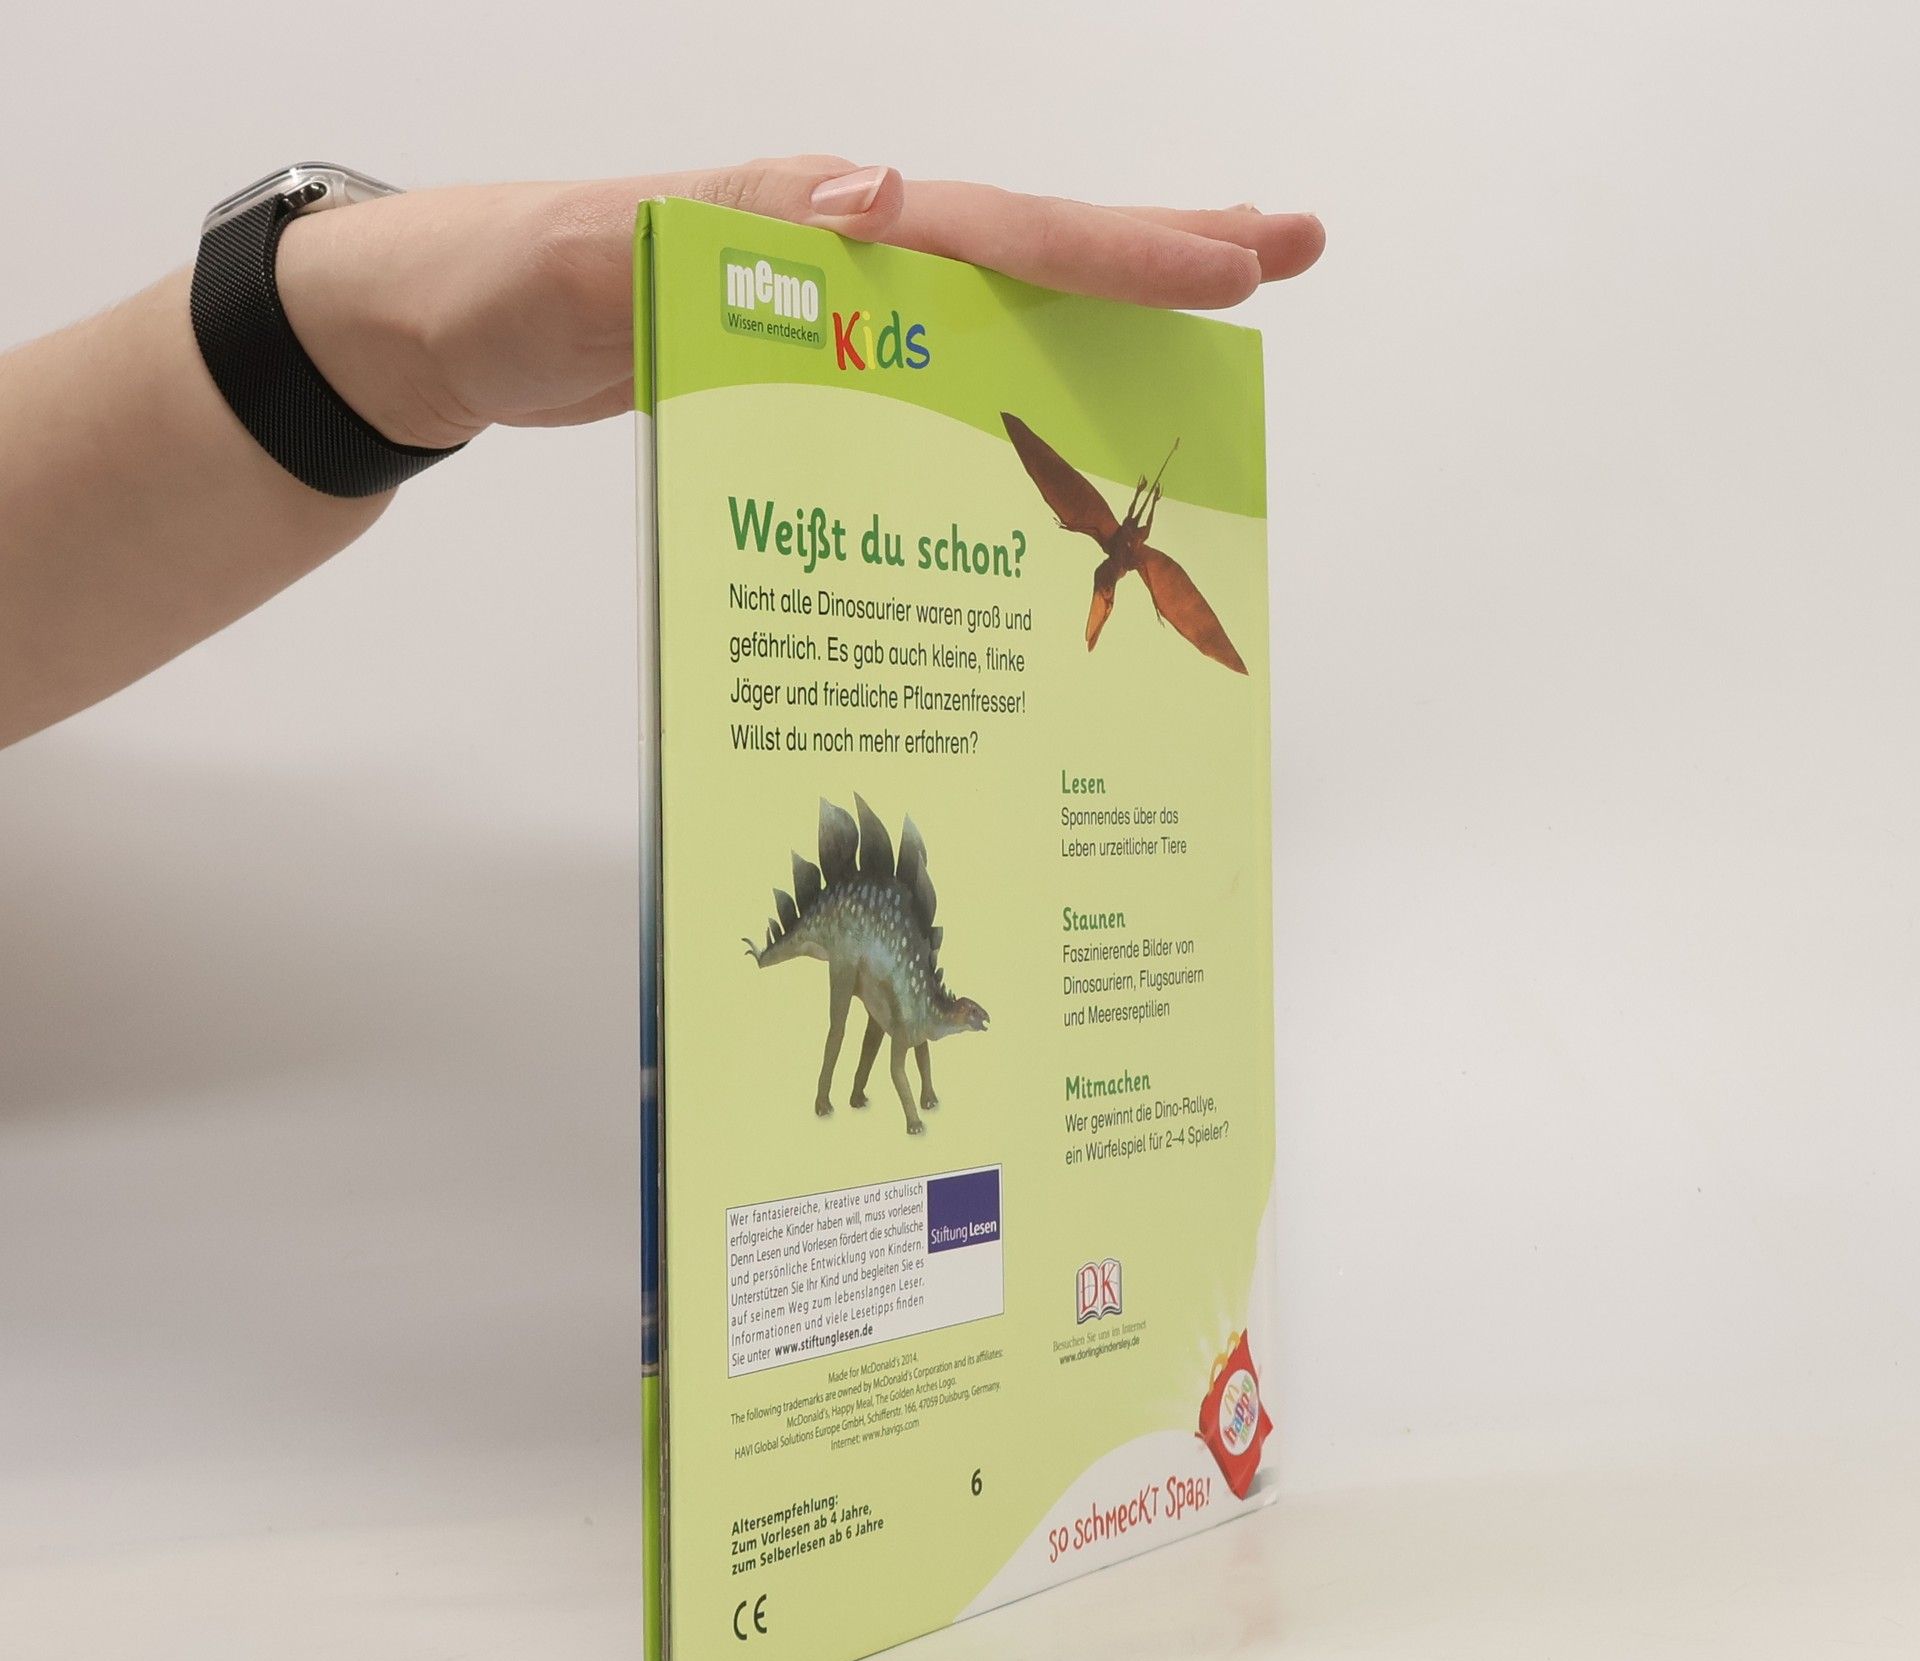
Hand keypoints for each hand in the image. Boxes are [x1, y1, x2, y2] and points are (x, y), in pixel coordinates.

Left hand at [274, 156, 1324, 450]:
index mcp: (818, 223)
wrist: (444, 325)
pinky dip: (1009, 379)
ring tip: (1210, 319)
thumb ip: (726, 226)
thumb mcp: (594, 253)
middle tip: (1284, 249)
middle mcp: (844, 251)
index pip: (993, 230)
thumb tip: (881, 195)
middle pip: (1027, 245)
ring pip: (994, 302)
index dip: (1114, 252)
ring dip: (1103, 312)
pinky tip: (1048, 417)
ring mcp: (832, 303)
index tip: (1230, 262)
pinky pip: (935, 365)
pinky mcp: (808, 356)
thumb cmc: (503, 283)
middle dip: (1157, 248)